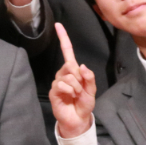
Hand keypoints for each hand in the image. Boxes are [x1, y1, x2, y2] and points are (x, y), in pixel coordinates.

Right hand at [50, 23, 95, 138]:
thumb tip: (82, 66)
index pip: (67, 51)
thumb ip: (89, 78)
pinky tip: (71, 96)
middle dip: (79, 77)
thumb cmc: (84, 104)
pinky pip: (62, 85)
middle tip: (81, 89)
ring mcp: (57, 82)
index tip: (58, 25)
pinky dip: (70, 91)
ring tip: (76, 95)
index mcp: (73, 70)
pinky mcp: (53, 91)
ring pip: (67, 76)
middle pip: (70, 65)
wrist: (78, 119)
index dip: (63, 38)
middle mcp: (63, 73)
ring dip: (76, 86)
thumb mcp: (92, 90)